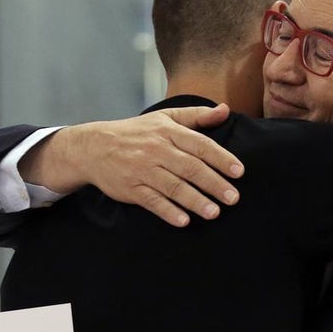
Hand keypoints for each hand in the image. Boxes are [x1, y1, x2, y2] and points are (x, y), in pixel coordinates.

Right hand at [19, 104, 243, 226]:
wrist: (94, 147)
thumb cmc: (136, 132)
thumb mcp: (165, 118)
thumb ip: (197, 116)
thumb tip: (226, 110)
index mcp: (168, 132)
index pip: (200, 145)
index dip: (221, 158)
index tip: (239, 172)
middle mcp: (157, 150)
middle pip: (190, 168)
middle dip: (214, 183)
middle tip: (233, 198)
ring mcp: (143, 170)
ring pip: (173, 186)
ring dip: (195, 200)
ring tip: (214, 212)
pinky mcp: (131, 188)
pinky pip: (152, 201)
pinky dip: (168, 211)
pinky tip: (183, 221)